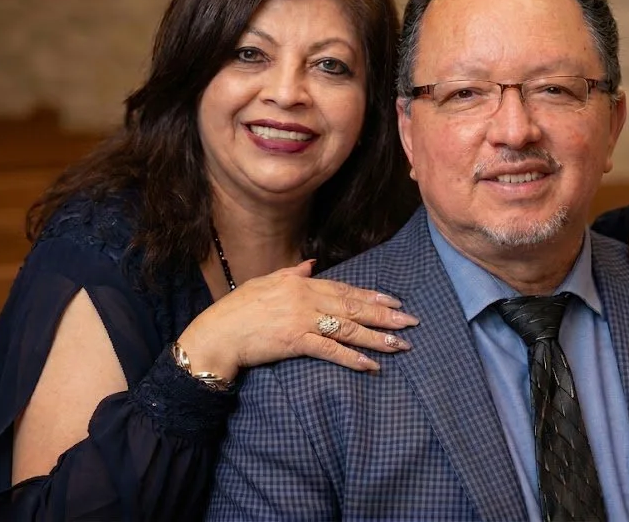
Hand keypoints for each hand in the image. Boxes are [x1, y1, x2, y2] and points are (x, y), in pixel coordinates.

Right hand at [178, 260, 417, 378]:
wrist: (217, 333)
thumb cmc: (237, 309)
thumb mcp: (265, 282)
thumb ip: (291, 272)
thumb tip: (311, 264)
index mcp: (300, 282)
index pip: (344, 288)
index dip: (371, 295)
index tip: (394, 300)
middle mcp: (306, 297)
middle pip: (353, 306)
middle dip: (385, 314)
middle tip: (411, 321)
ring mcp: (302, 319)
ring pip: (348, 327)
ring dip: (377, 337)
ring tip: (401, 344)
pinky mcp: (296, 341)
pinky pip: (330, 350)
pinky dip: (352, 358)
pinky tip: (371, 365)